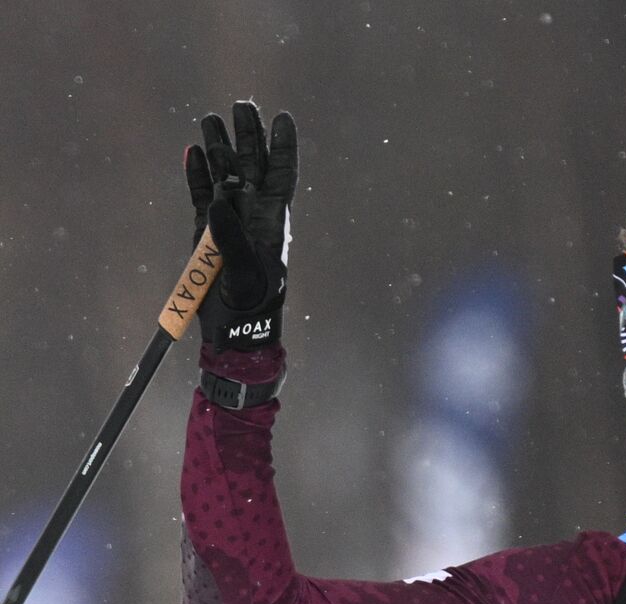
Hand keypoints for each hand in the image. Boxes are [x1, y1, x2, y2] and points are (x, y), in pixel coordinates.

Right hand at [184, 101, 296, 351]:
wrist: (234, 328)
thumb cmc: (252, 302)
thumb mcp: (247, 270)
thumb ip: (232, 237)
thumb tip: (217, 200)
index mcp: (274, 219)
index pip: (281, 174)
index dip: (282, 146)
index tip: (282, 118)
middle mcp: (254, 213)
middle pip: (252, 165)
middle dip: (248, 135)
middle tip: (241, 104)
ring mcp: (228, 219)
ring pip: (224, 174)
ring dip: (219, 147)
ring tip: (210, 118)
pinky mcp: (204, 230)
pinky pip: (201, 194)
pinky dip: (197, 174)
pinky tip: (194, 151)